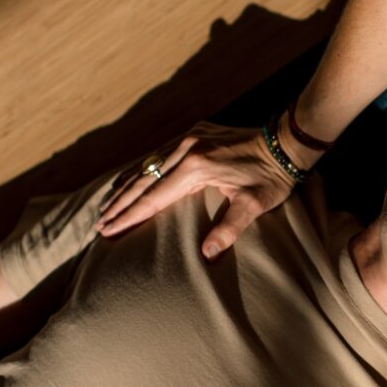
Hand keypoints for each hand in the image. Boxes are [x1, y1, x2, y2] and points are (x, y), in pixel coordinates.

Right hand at [95, 122, 295, 259]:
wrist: (287, 143)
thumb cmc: (272, 177)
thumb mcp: (254, 205)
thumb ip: (229, 229)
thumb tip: (207, 254)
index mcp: (196, 168)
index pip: (154, 197)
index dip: (130, 215)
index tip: (109, 229)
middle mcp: (187, 148)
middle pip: (144, 180)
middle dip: (120, 204)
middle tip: (99, 223)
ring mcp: (190, 138)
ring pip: (149, 164)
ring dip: (127, 185)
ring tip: (108, 205)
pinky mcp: (196, 133)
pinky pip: (162, 153)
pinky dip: (145, 169)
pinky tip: (133, 178)